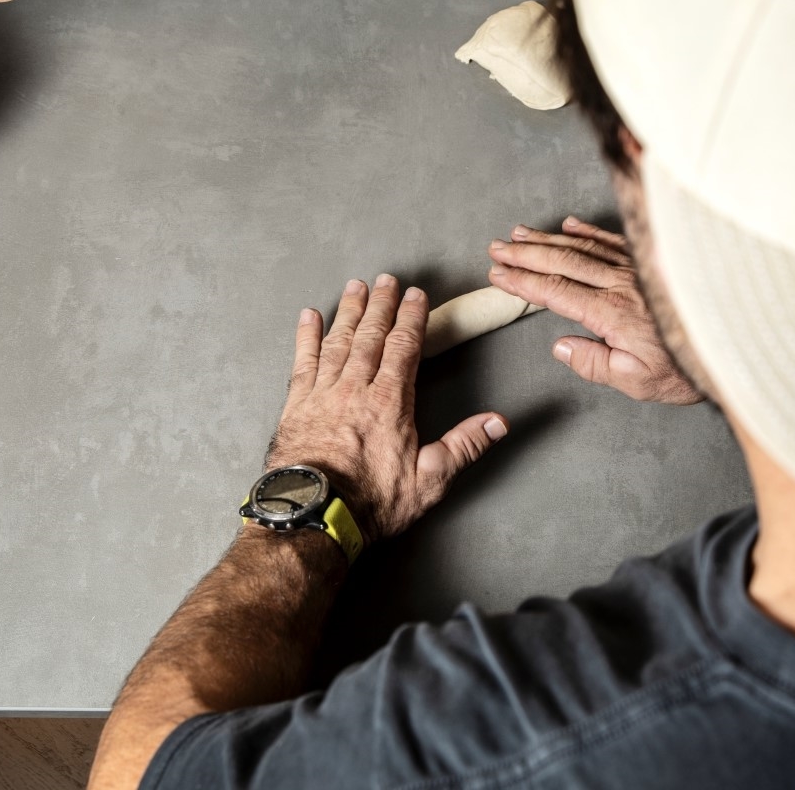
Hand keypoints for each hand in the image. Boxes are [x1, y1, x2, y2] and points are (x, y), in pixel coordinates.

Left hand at [268, 275, 509, 545]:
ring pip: (338, 341)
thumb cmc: (371, 501)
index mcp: (390, 402)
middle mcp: (355, 388)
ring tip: (355, 288)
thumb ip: (464, 446)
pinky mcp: (296, 405)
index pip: (403, 347)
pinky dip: (306, 336)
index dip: (411, 318)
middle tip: (387, 280)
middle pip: (370, 335)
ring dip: (349, 312)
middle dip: (381, 305)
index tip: (416, 295)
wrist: (314, 515)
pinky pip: (302, 361)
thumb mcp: (429, 480)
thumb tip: (498, 422)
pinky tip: (309, 317)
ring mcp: (323, 393)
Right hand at [488, 216, 702, 404]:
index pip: (556, 292)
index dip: (523, 282)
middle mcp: (621, 284)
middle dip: (525, 254)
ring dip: (547, 239)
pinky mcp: (649, 263)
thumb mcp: (637, 382)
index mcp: (612, 313)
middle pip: (562, 262)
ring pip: (583, 246)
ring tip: (519, 234)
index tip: (499, 275)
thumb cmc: (686, 369)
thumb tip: (560, 346)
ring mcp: (635, 269)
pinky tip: (569, 225)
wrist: (732, 344)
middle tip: (497, 248)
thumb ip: (594, 364)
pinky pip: (612, 239)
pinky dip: (587, 231)